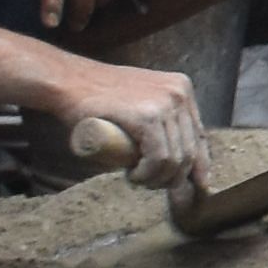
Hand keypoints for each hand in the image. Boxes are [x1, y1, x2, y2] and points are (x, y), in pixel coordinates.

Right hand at [51, 58, 206, 191]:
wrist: (67, 82)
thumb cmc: (97, 97)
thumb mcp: (139, 102)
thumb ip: (159, 120)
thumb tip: (176, 157)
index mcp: (181, 89)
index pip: (199, 135)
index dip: (200, 165)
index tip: (197, 184)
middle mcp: (179, 93)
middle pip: (190, 150)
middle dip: (174, 177)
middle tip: (151, 184)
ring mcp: (165, 103)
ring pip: (176, 158)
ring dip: (158, 179)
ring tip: (138, 179)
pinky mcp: (147, 116)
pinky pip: (160, 157)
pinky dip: (148, 174)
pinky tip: (135, 175)